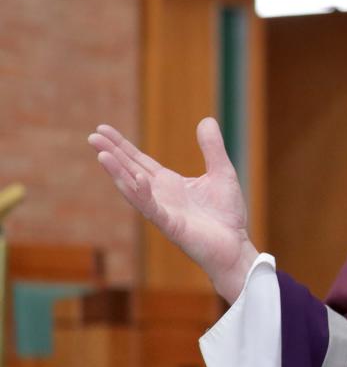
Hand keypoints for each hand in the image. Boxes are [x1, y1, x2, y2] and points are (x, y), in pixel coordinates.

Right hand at [88, 117, 256, 303]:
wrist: (235, 246)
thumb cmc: (226, 214)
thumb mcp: (222, 172)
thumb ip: (213, 148)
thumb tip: (206, 120)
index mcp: (168, 184)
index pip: (138, 161)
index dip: (121, 146)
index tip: (102, 129)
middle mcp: (160, 196)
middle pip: (130, 171)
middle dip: (112, 154)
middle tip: (91, 136)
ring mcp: (162, 211)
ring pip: (134, 190)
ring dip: (118, 173)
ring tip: (103, 155)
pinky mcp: (171, 226)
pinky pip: (153, 208)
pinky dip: (143, 193)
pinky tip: (136, 178)